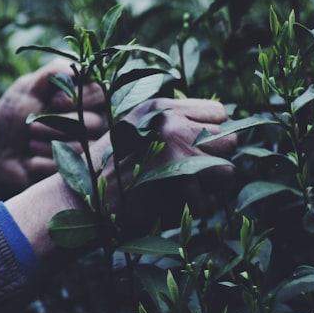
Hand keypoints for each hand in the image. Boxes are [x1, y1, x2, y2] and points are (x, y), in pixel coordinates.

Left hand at [0, 59, 105, 206]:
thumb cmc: (11, 117)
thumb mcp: (26, 88)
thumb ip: (51, 74)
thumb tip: (76, 69)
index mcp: (83, 100)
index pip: (101, 93)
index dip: (79, 98)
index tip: (53, 100)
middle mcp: (91, 124)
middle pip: (96, 123)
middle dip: (57, 123)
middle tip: (31, 126)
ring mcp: (87, 152)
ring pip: (85, 147)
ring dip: (49, 143)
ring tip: (29, 143)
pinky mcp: (76, 175)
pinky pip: (71, 169)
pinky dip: (44, 162)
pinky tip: (30, 160)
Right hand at [4, 97, 236, 263]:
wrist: (83, 202)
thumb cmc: (109, 171)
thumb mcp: (135, 130)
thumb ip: (173, 124)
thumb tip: (221, 127)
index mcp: (159, 108)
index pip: (219, 113)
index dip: (211, 133)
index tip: (192, 148)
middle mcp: (170, 124)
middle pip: (229, 139)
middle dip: (214, 158)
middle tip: (185, 172)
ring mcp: (177, 153)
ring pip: (227, 169)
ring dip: (209, 182)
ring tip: (177, 186)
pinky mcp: (181, 183)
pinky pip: (211, 196)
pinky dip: (198, 203)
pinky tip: (169, 201)